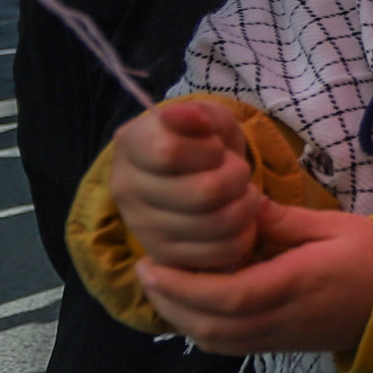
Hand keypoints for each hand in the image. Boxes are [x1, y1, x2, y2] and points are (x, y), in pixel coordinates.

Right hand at [110, 97, 262, 273]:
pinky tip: (237, 217)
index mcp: (130, 146)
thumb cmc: (201, 140)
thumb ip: (195, 114)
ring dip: (246, 205)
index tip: (216, 147)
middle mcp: (126, 190)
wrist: (195, 174)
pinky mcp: (168, 258)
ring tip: (240, 193)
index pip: (171, 154)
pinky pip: (223, 252)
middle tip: (237, 171)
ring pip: (218, 224)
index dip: (209, 150)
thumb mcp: (204, 116)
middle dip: (237, 176)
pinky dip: (244, 233)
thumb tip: (177, 114)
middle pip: (203, 193)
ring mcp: (144, 229)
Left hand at [138, 202, 372, 354]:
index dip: (184, 286)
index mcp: (297, 284)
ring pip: (217, 342)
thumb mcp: (329, 224)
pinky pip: (231, 347)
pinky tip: (190, 304)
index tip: (153, 263)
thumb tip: (233, 203)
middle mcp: (284, 320)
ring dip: (181, 318)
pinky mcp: (281, 347)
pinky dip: (202, 329)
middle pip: (213, 327)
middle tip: (145, 271)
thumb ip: (278, 219)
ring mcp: (282, 339)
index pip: (229, 296)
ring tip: (161, 287)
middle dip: (170, 302)